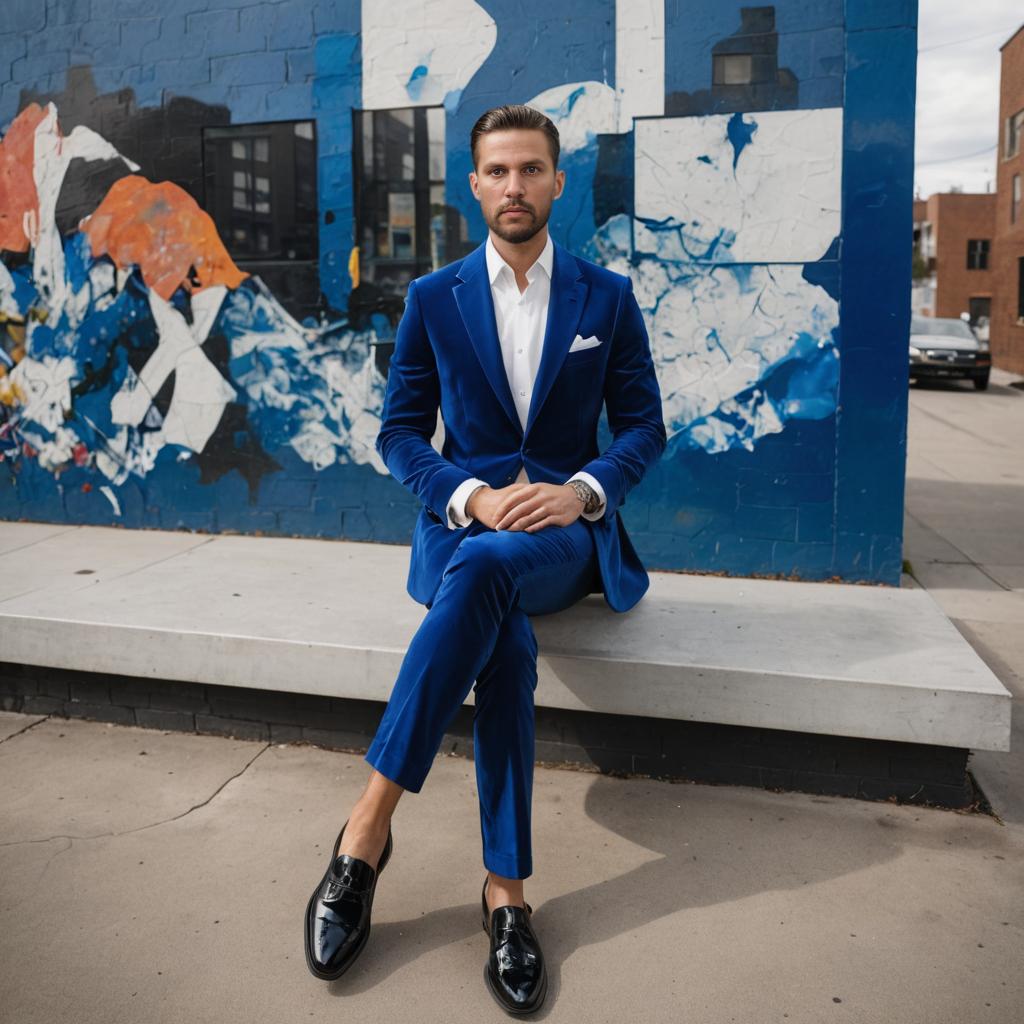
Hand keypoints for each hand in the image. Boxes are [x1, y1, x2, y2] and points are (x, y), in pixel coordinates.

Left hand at [467, 482, 584, 531]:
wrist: (576, 496)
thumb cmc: (552, 494)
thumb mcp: (539, 489)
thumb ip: (524, 495)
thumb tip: (505, 503)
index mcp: (534, 489)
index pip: (514, 498)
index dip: (502, 509)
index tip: (494, 518)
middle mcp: (541, 497)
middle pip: (519, 509)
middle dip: (507, 520)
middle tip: (498, 528)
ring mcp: (550, 507)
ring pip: (529, 517)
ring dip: (517, 526)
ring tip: (508, 532)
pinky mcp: (558, 517)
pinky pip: (542, 523)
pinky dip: (532, 528)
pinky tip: (525, 532)